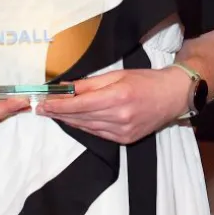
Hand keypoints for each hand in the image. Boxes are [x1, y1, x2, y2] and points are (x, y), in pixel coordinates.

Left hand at [37, 68, 188, 143]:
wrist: (173, 96)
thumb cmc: (146, 80)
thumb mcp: (118, 75)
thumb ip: (91, 84)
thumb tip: (67, 87)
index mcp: (118, 97)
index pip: (79, 104)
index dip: (58, 105)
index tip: (43, 103)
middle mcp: (119, 117)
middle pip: (80, 117)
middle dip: (59, 112)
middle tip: (41, 108)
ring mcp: (122, 131)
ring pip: (87, 127)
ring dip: (68, 121)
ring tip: (52, 114)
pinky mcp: (125, 139)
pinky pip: (98, 134)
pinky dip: (84, 127)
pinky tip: (73, 121)